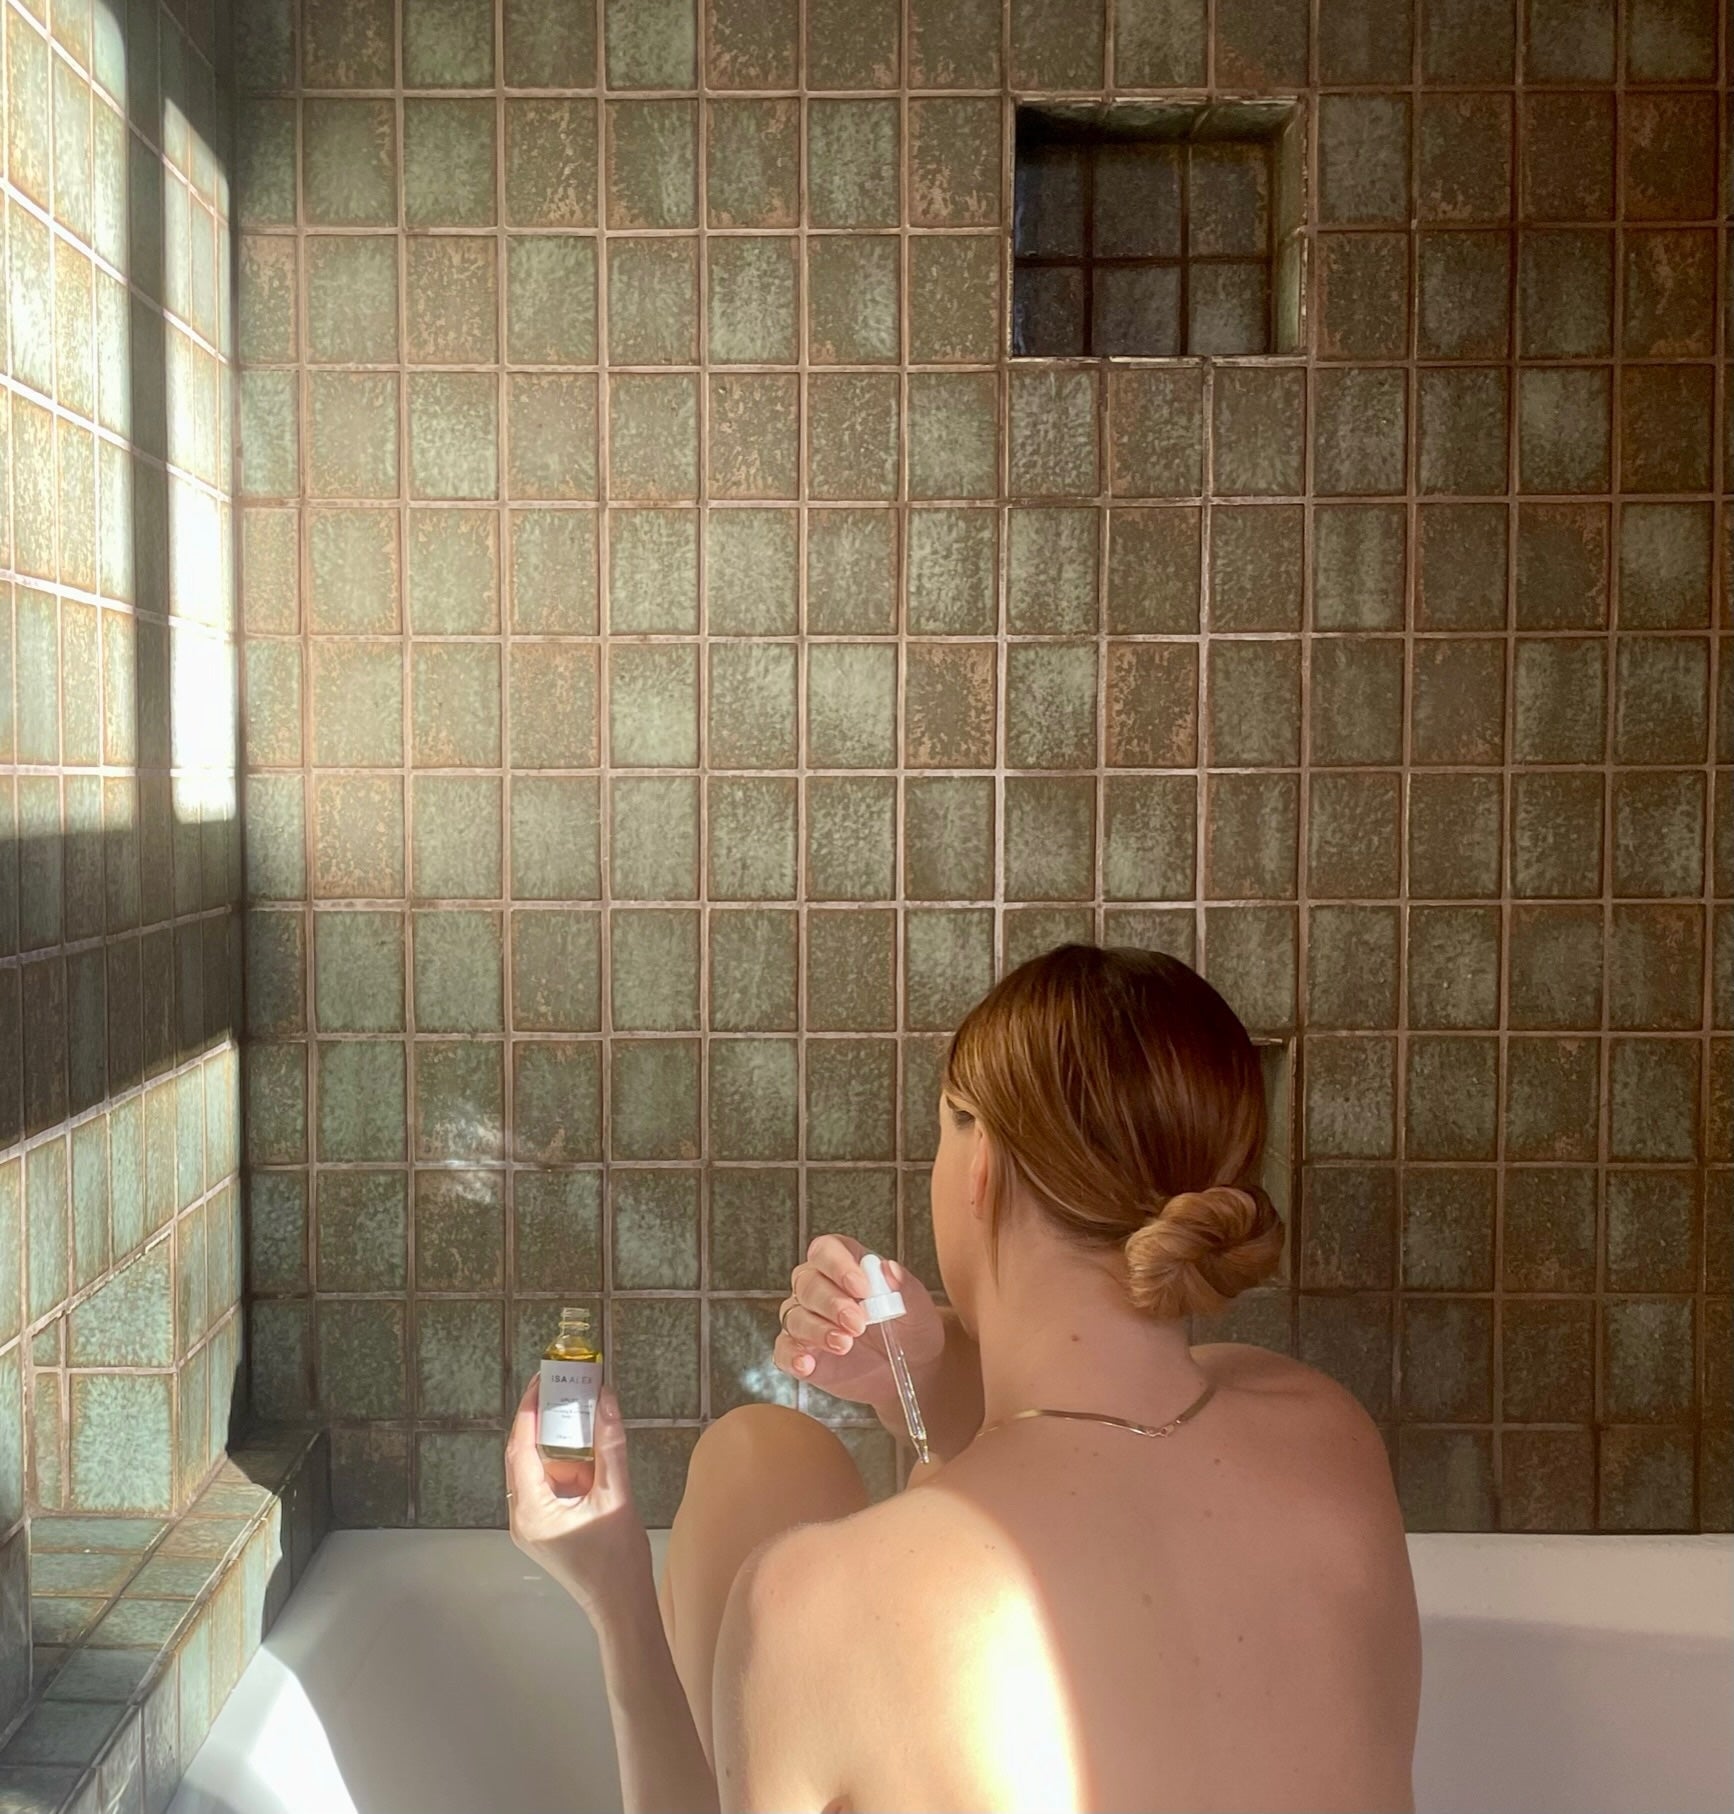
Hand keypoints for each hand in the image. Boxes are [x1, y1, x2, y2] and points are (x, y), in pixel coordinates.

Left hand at [506, 1377, 651, 1620]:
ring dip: (562, 1446)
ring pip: (539, 1469)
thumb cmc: (618, 1560)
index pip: (520, 1447)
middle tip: (564, 1389)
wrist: (622, 1607)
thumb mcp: (616, 1496)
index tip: (543, 1380)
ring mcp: (531, 1525)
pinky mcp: (545, 1529)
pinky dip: (569, 1468)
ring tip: (586, 1420)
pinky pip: (550, 1486)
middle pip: (524, 1456)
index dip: (530, 1410)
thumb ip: (610, 1445)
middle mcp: (522, 1517)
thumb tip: (606, 1398)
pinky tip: (593, 1459)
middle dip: (544, 1422)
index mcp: (531, 1511)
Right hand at [773, 1235, 943, 1406]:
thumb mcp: (916, 1306)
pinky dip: (792, 1356)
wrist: (913, 1368)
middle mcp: (819, 1287)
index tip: (861, 1287)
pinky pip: (783, 1350)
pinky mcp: (801, 1352)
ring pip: (794, 1315)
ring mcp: (807, 1320)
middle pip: (807, 1283)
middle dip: (831, 1304)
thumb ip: (903, 1286)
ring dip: (816, 1330)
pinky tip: (807, 1364)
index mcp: (845, 1264)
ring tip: (844, 1344)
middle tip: (858, 1324)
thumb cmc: (911, 1326)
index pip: (826, 1250)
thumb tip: (889, 1269)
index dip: (838, 1265)